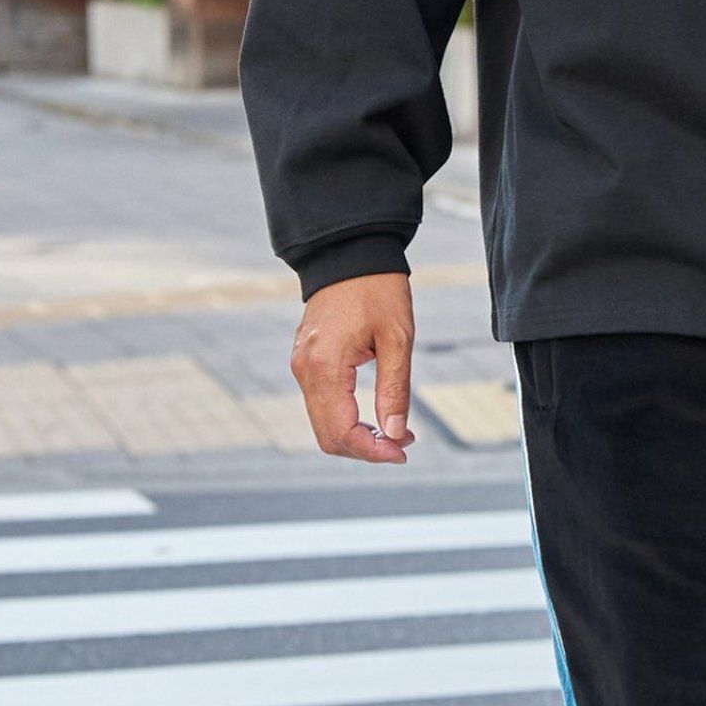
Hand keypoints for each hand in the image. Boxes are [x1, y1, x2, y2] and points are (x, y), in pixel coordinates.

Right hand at [289, 273, 417, 462]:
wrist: (349, 253)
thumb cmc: (378, 290)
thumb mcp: (398, 339)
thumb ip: (395, 390)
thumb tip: (395, 434)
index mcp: (325, 366)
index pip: (342, 432)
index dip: (373, 452)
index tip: (404, 451)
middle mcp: (305, 371)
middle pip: (328, 438)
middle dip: (367, 449)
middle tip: (404, 443)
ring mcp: (302, 367)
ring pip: (324, 426)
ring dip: (359, 437)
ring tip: (396, 431)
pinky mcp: (306, 363)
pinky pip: (322, 407)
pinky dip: (349, 421)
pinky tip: (377, 417)